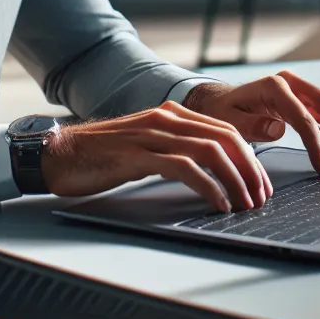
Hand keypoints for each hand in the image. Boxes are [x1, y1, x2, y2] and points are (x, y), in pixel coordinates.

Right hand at [41, 102, 272, 213]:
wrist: (58, 155)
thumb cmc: (101, 157)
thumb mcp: (146, 148)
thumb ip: (175, 151)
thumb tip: (210, 173)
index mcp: (171, 115)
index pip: (225, 131)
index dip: (250, 158)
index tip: (260, 184)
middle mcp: (165, 119)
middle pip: (225, 139)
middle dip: (250, 170)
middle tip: (261, 196)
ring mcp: (152, 135)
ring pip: (210, 151)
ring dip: (235, 180)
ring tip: (245, 204)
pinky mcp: (138, 155)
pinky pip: (184, 168)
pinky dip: (209, 187)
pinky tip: (218, 203)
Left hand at [184, 71, 319, 176]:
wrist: (219, 102)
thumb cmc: (221, 112)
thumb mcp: (228, 120)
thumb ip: (252, 125)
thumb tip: (279, 128)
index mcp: (274, 86)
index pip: (304, 118)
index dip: (317, 145)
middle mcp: (292, 83)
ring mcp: (300, 91)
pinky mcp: (303, 101)